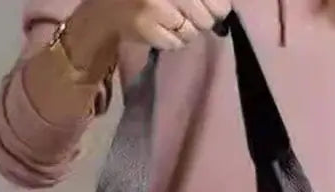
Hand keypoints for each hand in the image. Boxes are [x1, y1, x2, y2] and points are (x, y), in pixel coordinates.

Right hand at [94, 0, 230, 49]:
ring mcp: (155, 6)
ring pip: (192, 33)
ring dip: (187, 32)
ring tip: (172, 22)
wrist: (110, 6)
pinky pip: (176, 44)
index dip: (219, 7)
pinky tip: (162, 31)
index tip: (217, 10)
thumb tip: (224, 9)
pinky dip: (173, 42)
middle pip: (207, 17)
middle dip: (202, 20)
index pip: (215, 1)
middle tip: (188, 16)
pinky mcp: (146, 27)